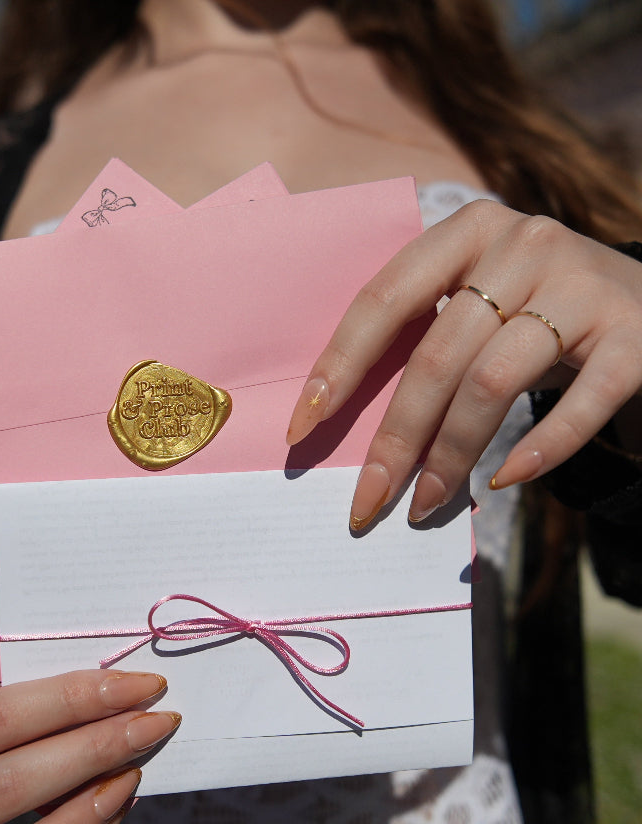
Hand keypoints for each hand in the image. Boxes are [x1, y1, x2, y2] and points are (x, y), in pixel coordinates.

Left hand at [286, 200, 641, 527]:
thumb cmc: (537, 316)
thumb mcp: (481, 305)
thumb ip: (425, 337)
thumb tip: (342, 423)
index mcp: (469, 231)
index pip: (386, 298)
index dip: (340, 366)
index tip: (303, 428)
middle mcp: (526, 244)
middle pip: (437, 354)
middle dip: (394, 438)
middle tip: (369, 500)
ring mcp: (583, 285)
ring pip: (493, 382)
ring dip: (451, 455)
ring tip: (426, 503)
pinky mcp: (634, 334)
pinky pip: (580, 403)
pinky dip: (538, 451)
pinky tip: (503, 482)